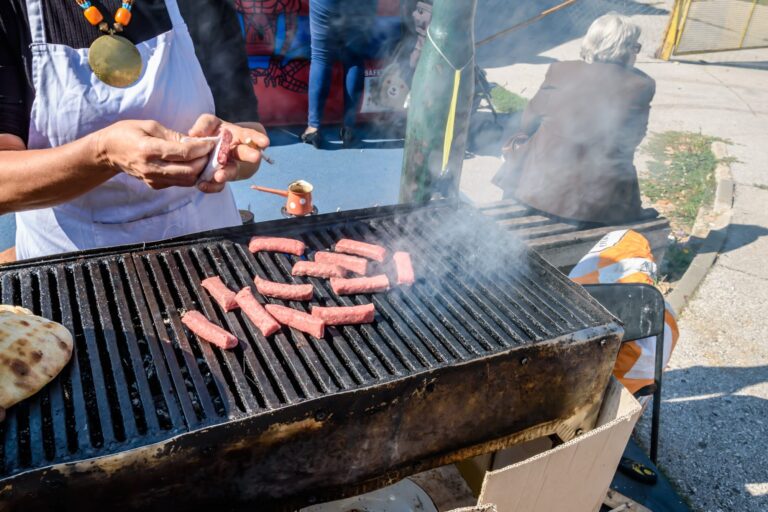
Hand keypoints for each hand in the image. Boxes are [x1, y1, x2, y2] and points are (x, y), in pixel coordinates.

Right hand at [95, 120, 214, 188]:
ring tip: (204, 158)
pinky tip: (192, 164)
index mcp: (149, 149)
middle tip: (211, 152)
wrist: (108, 152)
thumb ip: (173, 135)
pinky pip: (178, 183)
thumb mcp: (149, 125)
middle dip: (204, 162)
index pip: (184, 154)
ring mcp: (153, 179)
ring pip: (187, 181)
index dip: (202, 149)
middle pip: (189, 171)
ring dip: (199, 170)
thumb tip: (195, 142)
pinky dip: (189, 175)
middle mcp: (152, 168)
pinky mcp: (155, 185)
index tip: (211, 142)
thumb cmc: (128, 133)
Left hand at [187, 114, 269, 192]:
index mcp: (238, 136)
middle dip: (250, 155)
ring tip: (219, 177)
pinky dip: (211, 186)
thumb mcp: (209, 123)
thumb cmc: (213, 133)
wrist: (208, 151)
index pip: (251, 136)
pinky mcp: (219, 179)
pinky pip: (218, 184)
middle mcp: (237, 152)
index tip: (265, 142)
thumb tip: (194, 134)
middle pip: (245, 153)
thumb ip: (204, 125)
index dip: (258, 138)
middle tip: (255, 157)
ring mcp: (229, 166)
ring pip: (231, 171)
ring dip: (226, 173)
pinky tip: (202, 185)